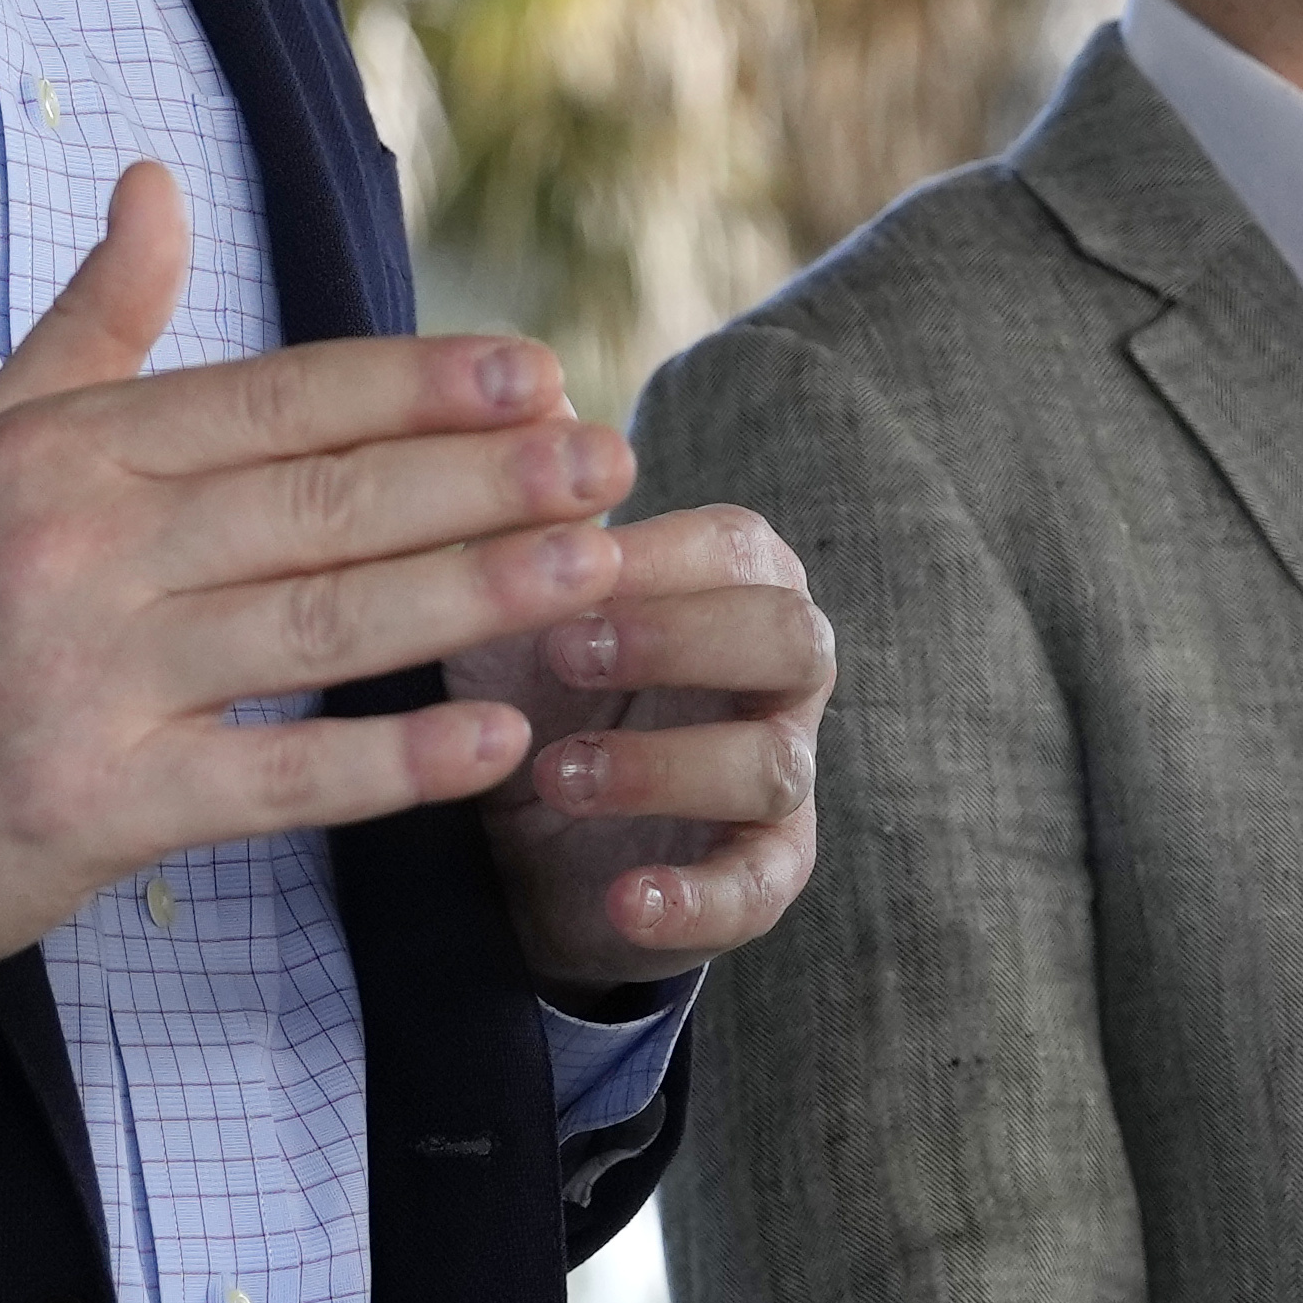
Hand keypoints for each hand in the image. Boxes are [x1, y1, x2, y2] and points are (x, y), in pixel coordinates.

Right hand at [0, 160, 634, 993]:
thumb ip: (91, 324)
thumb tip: (156, 184)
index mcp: (66, 451)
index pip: (274, 399)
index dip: (415, 384)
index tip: (533, 372)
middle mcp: (81, 549)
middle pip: (319, 501)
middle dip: (481, 478)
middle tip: (606, 461)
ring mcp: (92, 678)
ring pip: (316, 623)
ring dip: (469, 594)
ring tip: (589, 568)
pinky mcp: (102, 803)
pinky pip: (275, 777)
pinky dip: (389, 761)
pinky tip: (492, 737)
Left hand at [448, 502, 832, 1004]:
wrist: (513, 826)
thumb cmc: (530, 676)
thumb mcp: (512, 599)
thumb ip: (528, 514)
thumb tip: (534, 402)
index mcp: (736, 582)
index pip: (737, 546)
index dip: (661, 556)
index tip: (570, 565)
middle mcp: (781, 673)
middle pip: (791, 638)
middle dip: (681, 641)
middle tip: (563, 653)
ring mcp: (779, 775)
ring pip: (773, 765)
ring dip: (663, 767)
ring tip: (554, 775)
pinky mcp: (758, 875)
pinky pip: (758, 889)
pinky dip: (697, 900)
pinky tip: (625, 901)